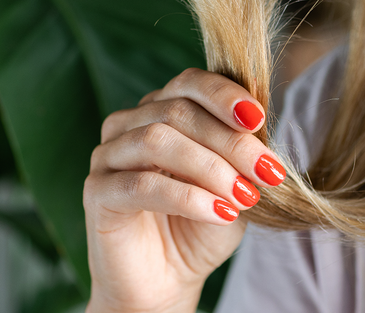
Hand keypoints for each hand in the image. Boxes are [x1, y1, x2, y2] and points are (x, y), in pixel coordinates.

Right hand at [83, 68, 285, 311]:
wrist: (168, 281)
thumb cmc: (201, 226)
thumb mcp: (234, 183)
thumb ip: (242, 150)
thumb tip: (261, 115)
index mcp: (161, 110)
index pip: (189, 83)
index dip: (225, 95)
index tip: (259, 120)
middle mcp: (129, 125)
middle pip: (179, 111)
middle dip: (231, 141)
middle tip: (267, 171)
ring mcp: (107, 156)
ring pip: (158, 140)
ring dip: (210, 167)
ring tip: (245, 196)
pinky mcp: (96, 192)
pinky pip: (141, 185)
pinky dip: (187, 197)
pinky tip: (220, 212)